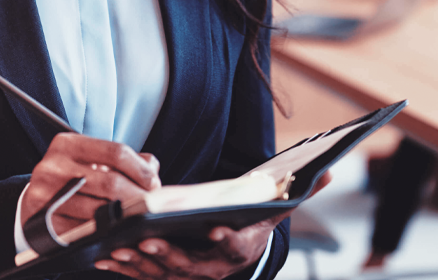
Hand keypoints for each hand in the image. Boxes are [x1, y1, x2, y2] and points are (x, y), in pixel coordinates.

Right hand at [21, 133, 160, 235]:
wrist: (34, 202)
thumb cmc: (71, 178)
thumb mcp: (91, 159)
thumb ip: (123, 159)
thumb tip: (152, 167)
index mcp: (67, 144)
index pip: (115, 151)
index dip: (140, 169)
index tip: (154, 183)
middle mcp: (53, 166)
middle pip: (111, 182)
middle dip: (138, 196)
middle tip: (152, 206)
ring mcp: (45, 196)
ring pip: (100, 210)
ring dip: (125, 218)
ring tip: (138, 219)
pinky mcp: (44, 224)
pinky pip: (84, 231)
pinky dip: (105, 233)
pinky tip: (116, 232)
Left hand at [94, 170, 332, 278]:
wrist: (241, 241)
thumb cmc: (255, 218)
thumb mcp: (280, 204)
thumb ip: (303, 189)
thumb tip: (331, 169)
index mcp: (242, 248)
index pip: (237, 248)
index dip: (228, 242)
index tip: (215, 231)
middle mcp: (216, 267)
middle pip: (193, 267)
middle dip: (170, 257)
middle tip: (147, 242)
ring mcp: (191, 272)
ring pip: (164, 274)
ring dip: (141, 265)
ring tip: (119, 249)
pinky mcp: (169, 272)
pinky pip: (147, 274)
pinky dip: (127, 267)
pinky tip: (106, 256)